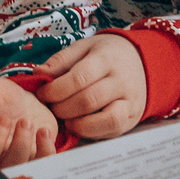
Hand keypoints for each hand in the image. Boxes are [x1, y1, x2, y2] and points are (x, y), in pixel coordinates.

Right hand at [0, 75, 58, 175]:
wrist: (30, 106)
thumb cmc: (4, 100)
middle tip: (8, 119)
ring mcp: (4, 164)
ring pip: (5, 172)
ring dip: (19, 147)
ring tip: (28, 122)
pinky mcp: (27, 166)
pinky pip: (34, 171)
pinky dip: (43, 153)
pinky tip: (43, 132)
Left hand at [33, 33, 148, 140]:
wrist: (142, 61)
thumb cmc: (106, 55)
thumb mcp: (84, 47)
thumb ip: (61, 60)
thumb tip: (38, 74)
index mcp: (106, 59)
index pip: (78, 78)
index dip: (55, 90)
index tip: (42, 93)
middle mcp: (121, 80)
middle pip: (88, 100)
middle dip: (62, 108)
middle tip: (51, 107)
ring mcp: (129, 101)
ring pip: (103, 119)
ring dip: (76, 122)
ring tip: (64, 118)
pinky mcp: (132, 117)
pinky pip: (111, 129)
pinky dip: (90, 131)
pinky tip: (78, 125)